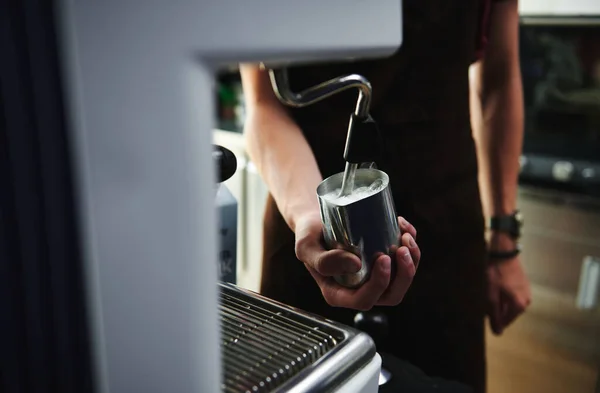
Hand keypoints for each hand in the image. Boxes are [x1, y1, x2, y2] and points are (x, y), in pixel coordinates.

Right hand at [294, 213, 420, 310]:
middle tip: (402, 247)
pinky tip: (403, 227)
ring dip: (412, 260)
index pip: (365, 300)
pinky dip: (412, 245)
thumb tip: (355, 266)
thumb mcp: (306, 247)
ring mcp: (374, 277)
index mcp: (340, 294)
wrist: (315, 220)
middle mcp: (360, 289)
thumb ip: (323, 261)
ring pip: (403, 280)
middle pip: (391, 295)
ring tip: (405, 236)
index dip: (379, 284)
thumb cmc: (308, 235)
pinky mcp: (384, 263)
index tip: (382, 257)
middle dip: (404, 274)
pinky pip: (406, 262)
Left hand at [486, 240, 530, 333]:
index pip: (504, 322)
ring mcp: (526, 292)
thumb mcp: (491, 295)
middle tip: (485, 300)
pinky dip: (503, 295)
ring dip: (499, 302)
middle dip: (496, 310)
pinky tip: (495, 287)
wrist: (503, 252)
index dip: (493, 321)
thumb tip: (497, 332)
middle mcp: (526, 300)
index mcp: (519, 305)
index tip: (484, 314)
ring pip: (509, 304)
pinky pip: (512, 296)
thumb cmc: (496, 272)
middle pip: (507, 313)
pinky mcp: (523, 285)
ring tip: (489, 292)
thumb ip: (494, 314)